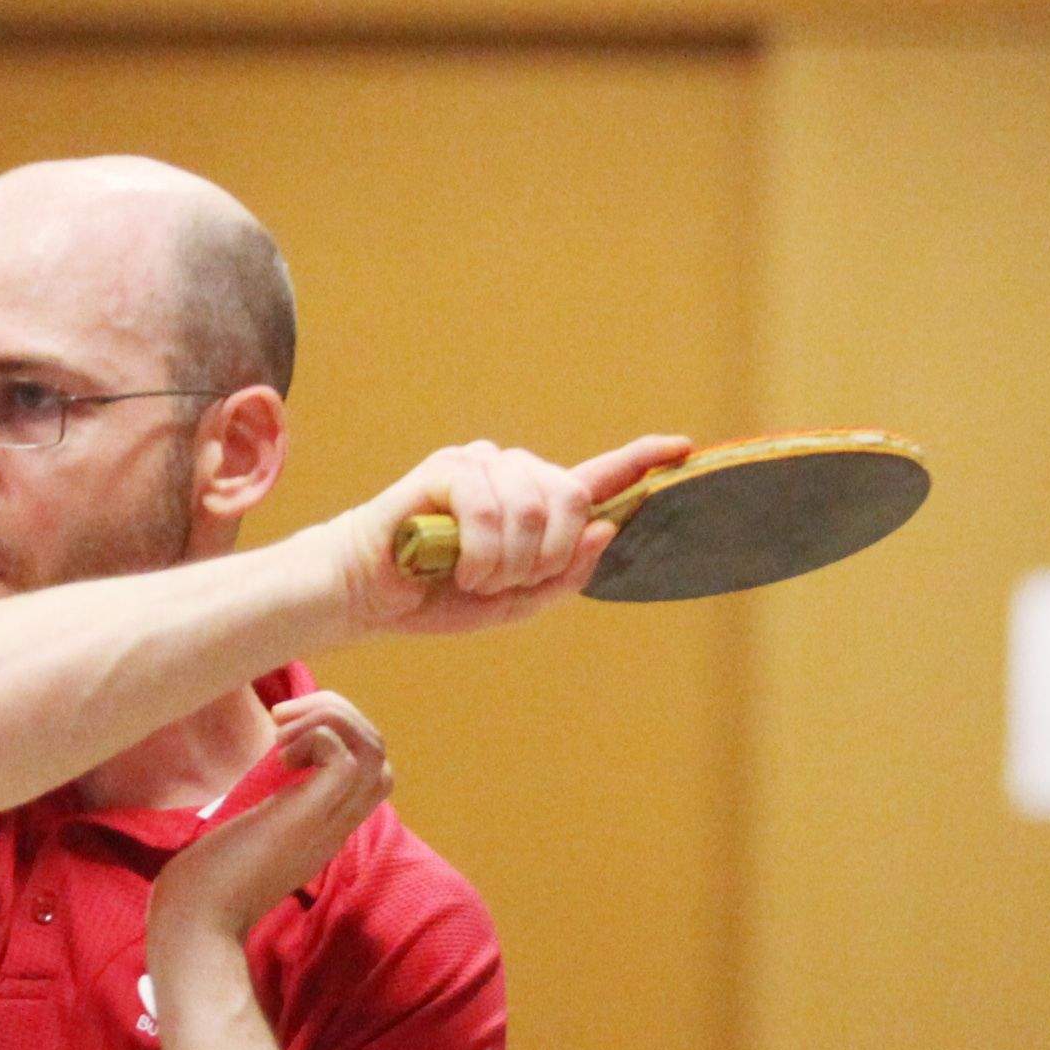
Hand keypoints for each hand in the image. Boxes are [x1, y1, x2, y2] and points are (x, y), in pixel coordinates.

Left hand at [151, 691, 389, 971]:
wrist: (194, 923)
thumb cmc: (205, 883)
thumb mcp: (247, 835)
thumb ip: (266, 809)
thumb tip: (260, 774)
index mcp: (324, 824)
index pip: (370, 769)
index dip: (340, 733)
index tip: (287, 732)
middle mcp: (336, 823)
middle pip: (379, 751)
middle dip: (339, 713)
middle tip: (282, 718)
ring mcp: (328, 822)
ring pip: (374, 750)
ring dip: (332, 718)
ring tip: (280, 728)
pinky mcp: (309, 820)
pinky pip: (347, 760)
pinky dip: (318, 736)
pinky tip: (277, 752)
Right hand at [321, 435, 692, 635]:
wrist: (366, 597)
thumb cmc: (436, 597)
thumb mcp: (515, 602)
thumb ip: (566, 573)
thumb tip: (605, 529)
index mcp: (534, 504)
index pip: (597, 476)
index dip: (641, 460)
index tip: (682, 447)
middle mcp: (513, 474)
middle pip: (572, 498)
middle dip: (550, 554)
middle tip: (510, 583)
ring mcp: (481, 466)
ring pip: (534, 508)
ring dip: (510, 561)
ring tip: (475, 580)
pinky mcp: (447, 470)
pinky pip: (490, 508)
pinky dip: (480, 551)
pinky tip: (459, 569)